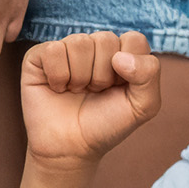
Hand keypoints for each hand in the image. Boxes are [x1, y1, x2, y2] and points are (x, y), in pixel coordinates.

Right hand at [21, 32, 160, 170]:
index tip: (120, 89)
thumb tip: (119, 56)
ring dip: (80, 77)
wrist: (71, 147)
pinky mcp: (39, 55)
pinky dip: (58, 76)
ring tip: (76, 91)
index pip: (133, 39)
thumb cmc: (106, 125)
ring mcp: (66, 48)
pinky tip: (58, 88)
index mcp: (121, 53)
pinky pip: (54, 50)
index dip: (130, 68)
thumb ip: (149, 75)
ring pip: (79, 42)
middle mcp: (93, 46)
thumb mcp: (143, 106)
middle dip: (102, 75)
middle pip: (106, 40)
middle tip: (95, 92)